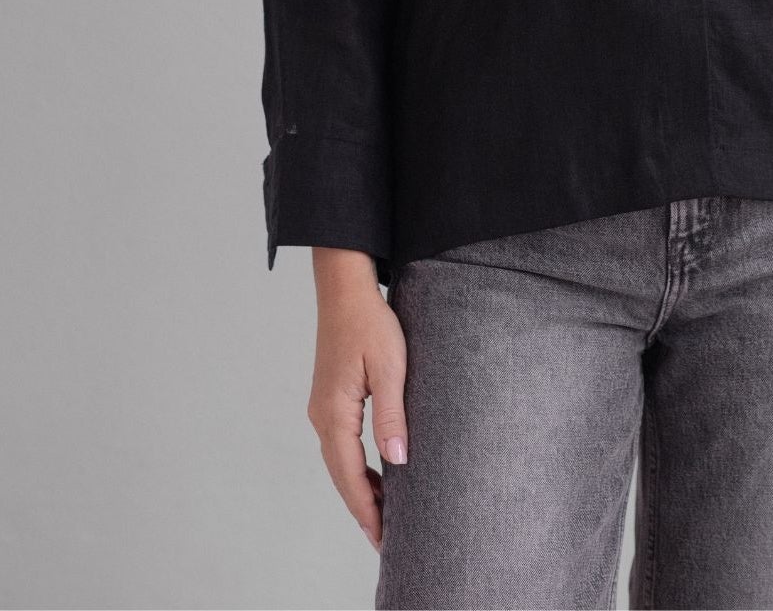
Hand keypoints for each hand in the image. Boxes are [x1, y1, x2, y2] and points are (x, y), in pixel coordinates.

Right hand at [307, 249, 409, 554]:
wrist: (345, 288)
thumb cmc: (370, 322)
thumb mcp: (390, 367)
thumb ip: (391, 416)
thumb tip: (397, 462)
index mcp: (334, 413)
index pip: (350, 475)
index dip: (367, 509)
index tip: (383, 538)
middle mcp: (321, 415)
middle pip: (341, 475)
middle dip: (363, 507)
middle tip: (386, 538)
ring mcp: (322, 407)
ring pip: (339, 461)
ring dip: (360, 486)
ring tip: (385, 513)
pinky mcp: (329, 398)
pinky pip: (341, 444)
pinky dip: (356, 465)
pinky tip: (376, 472)